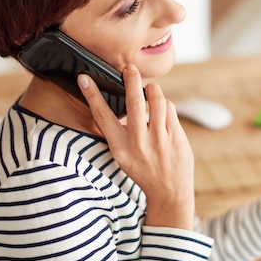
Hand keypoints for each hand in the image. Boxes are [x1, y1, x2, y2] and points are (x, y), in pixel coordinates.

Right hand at [78, 64, 194, 229]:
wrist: (169, 193)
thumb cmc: (143, 170)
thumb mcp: (123, 155)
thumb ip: (120, 132)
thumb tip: (119, 102)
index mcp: (120, 147)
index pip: (102, 116)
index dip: (92, 96)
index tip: (84, 78)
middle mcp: (138, 142)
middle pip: (134, 102)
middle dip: (131, 79)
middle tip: (129, 67)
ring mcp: (159, 140)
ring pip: (157, 100)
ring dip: (152, 89)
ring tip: (149, 88)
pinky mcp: (176, 137)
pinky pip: (169, 108)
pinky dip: (164, 104)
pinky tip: (162, 108)